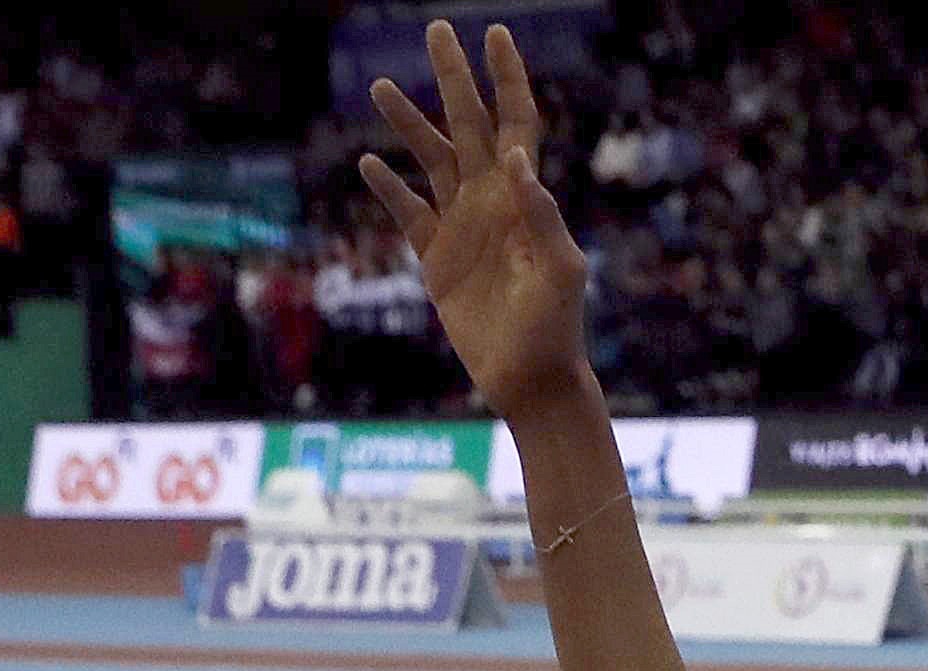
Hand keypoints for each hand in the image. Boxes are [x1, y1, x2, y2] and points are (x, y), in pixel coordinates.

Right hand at [358, 21, 589, 422]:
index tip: (496, 35)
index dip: (507, 79)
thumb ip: (540, 213)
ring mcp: (462, 226)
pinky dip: (387, 186)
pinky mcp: (438, 258)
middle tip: (437, 30)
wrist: (531, 379)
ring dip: (408, 123)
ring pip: (431, 159)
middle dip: (454, 78)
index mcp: (522, 197)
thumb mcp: (559, 271)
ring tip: (381, 85)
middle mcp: (491, 201)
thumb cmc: (555, 328)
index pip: (517, 123)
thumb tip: (514, 156)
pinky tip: (368, 162)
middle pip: (469, 125)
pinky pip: (407, 212)